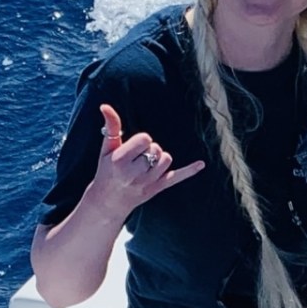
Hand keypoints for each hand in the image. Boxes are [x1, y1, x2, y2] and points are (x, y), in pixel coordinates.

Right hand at [92, 104, 204, 219]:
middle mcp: (134, 173)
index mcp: (120, 160)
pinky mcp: (158, 188)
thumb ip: (111, 127)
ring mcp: (148, 182)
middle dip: (149, 150)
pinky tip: (201, 164)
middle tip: (137, 159)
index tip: (134, 148)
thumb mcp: (106, 149)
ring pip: (166, 159)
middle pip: (156, 149)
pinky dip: (189, 171)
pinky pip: (177, 178)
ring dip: (158, 159)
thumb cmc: (107, 170)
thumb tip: (105, 106)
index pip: (145, 139)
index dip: (142, 140)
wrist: (108, 201)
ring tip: (146, 164)